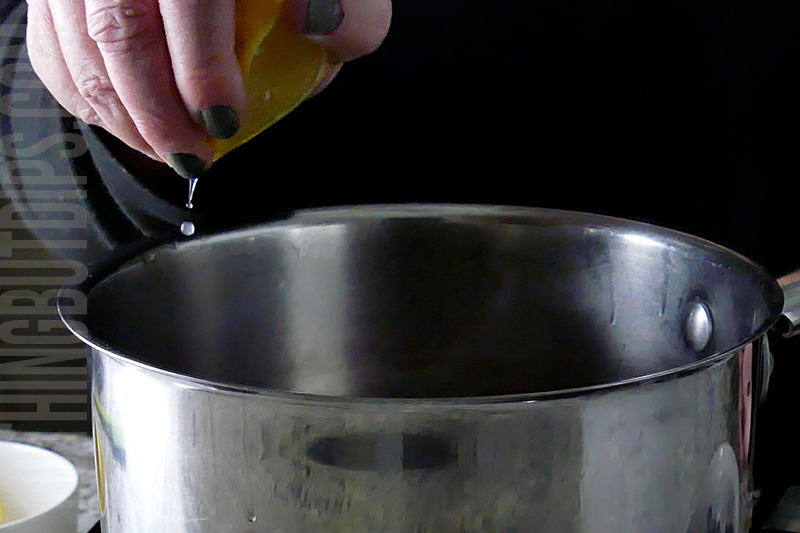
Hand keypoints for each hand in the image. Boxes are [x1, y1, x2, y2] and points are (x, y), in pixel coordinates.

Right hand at [26, 0, 391, 176]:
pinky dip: (79, 91)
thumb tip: (322, 28)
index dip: (201, 74)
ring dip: (119, 114)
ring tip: (164, 149)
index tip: (224, 123)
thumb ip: (351, 4)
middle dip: (156, 114)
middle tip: (192, 156)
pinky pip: (49, 43)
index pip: (188, 3)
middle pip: (120, 30)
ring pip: (77, 42)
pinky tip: (119, 120)